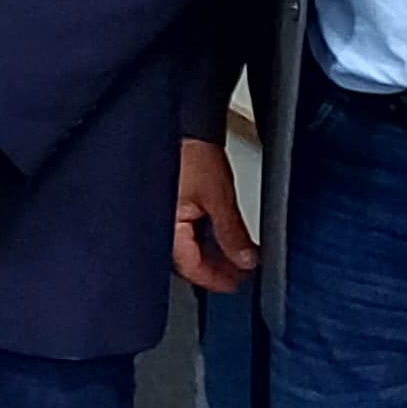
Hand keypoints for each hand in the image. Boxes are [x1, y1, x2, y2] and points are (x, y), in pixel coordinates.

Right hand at [176, 136, 257, 292]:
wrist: (185, 124)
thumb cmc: (191, 153)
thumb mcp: (218, 198)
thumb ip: (231, 233)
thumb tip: (245, 260)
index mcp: (166, 229)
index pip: (191, 267)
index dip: (217, 278)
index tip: (238, 283)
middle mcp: (161, 226)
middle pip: (189, 261)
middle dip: (217, 267)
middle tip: (242, 270)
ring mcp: (164, 217)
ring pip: (189, 247)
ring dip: (213, 252)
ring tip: (237, 254)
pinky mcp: (169, 207)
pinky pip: (187, 232)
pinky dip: (205, 237)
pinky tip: (221, 236)